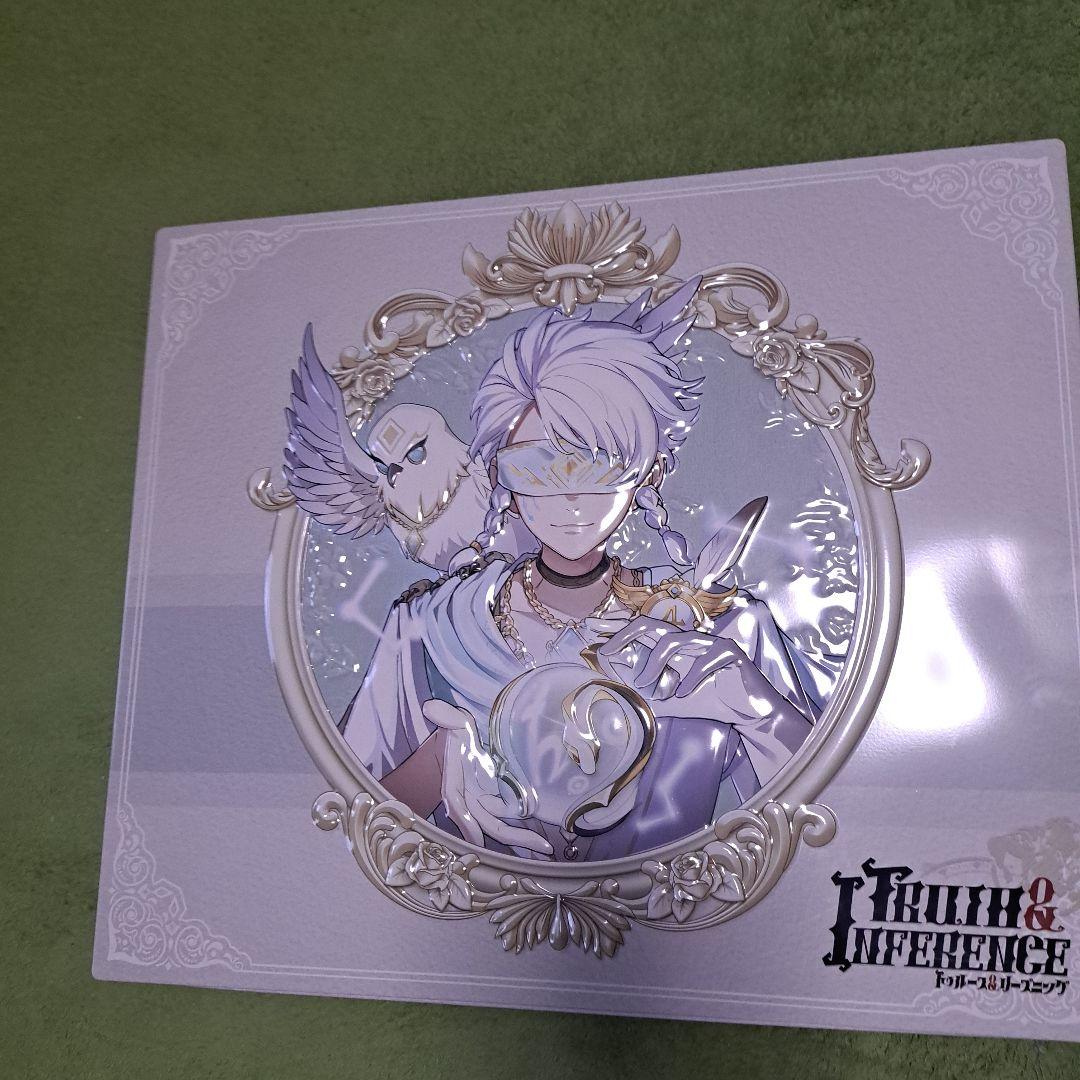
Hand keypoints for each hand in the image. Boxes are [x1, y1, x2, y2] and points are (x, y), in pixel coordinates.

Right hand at [421, 699, 553, 857]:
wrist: (462, 740)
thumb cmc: (457, 731)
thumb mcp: (454, 722)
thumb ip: (446, 717)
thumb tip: (431, 708)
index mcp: (454, 782)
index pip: (457, 803)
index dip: (466, 822)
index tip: (477, 841)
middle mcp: (467, 797)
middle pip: (486, 824)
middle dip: (511, 837)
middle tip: (540, 847)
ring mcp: (481, 802)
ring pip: (498, 826)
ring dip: (519, 838)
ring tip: (545, 847)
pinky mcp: (493, 801)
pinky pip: (505, 819)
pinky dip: (519, 830)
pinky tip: (538, 839)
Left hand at [588, 615, 744, 700]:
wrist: (750, 714)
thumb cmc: (709, 701)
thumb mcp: (669, 701)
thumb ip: (644, 693)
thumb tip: (612, 686)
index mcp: (674, 646)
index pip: (641, 632)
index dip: (616, 633)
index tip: (593, 642)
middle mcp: (689, 639)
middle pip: (652, 623)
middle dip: (624, 635)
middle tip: (606, 654)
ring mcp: (710, 642)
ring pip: (674, 640)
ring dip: (654, 663)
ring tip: (646, 685)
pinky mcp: (731, 652)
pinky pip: (706, 657)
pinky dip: (690, 677)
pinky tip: (683, 694)